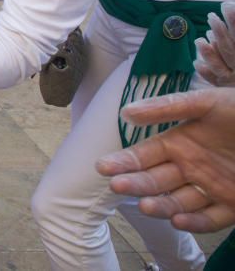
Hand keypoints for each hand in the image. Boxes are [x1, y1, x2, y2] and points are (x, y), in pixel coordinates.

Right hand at [95, 87, 234, 232]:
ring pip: (177, 202)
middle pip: (154, 180)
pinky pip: (210, 218)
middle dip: (135, 184)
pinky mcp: (233, 205)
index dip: (123, 161)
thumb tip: (127, 112)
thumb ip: (168, 107)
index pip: (143, 155)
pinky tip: (179, 219)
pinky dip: (195, 222)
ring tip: (147, 205)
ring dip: (160, 205)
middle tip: (118, 186)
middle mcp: (189, 167)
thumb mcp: (208, 102)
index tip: (103, 166)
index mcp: (178, 143)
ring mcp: (210, 188)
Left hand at [194, 2, 234, 86]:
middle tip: (211, 16)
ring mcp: (233, 80)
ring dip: (209, 53)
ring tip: (199, 40)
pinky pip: (214, 81)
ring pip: (220, 66)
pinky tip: (197, 63)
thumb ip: (234, 28)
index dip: (234, 21)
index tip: (226, 4)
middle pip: (231, 50)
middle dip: (221, 32)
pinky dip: (206, 72)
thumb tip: (228, 6)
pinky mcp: (224, 87)